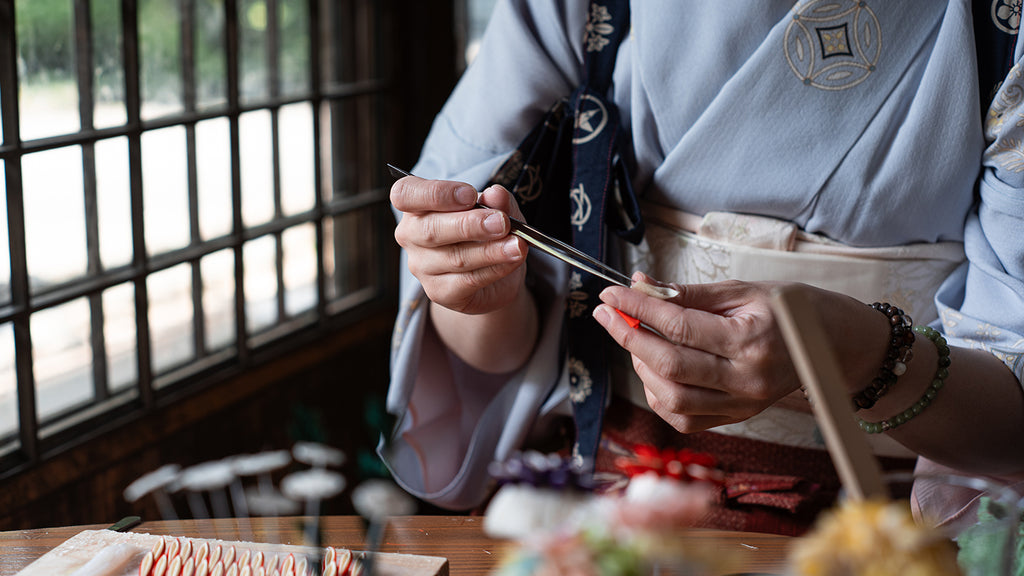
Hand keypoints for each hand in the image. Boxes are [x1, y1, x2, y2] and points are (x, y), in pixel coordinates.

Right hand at [391, 176, 529, 314]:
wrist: (495, 273)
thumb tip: (496, 195)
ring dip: (491, 251)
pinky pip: (467, 281)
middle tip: (502, 222)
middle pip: (431, 230)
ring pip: (454, 258)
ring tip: (517, 244)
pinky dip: (494, 269)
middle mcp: (411, 236)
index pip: (405, 194)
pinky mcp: (439, 292)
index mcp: (416, 206)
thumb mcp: (497, 210)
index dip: (436, 193)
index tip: (470, 195)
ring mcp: (421, 267)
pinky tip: (512, 260)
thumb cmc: (486, 232)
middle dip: (470, 225)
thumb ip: (497, 201)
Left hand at [593, 276, 881, 432]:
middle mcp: (746, 378)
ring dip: (641, 366)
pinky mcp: (737, 419)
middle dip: (628, 337)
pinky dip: (658, 394)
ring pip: (670, 397)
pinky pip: (683, 417)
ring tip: (637, 339)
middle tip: (608, 315)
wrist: (830, 345)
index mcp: (750, 339)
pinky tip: (654, 369)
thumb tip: (640, 285)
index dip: (638, 309)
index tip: (611, 295)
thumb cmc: (787, 310)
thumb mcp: (743, 290)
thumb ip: (689, 293)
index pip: (679, 325)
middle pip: (669, 364)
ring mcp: (742, 405)